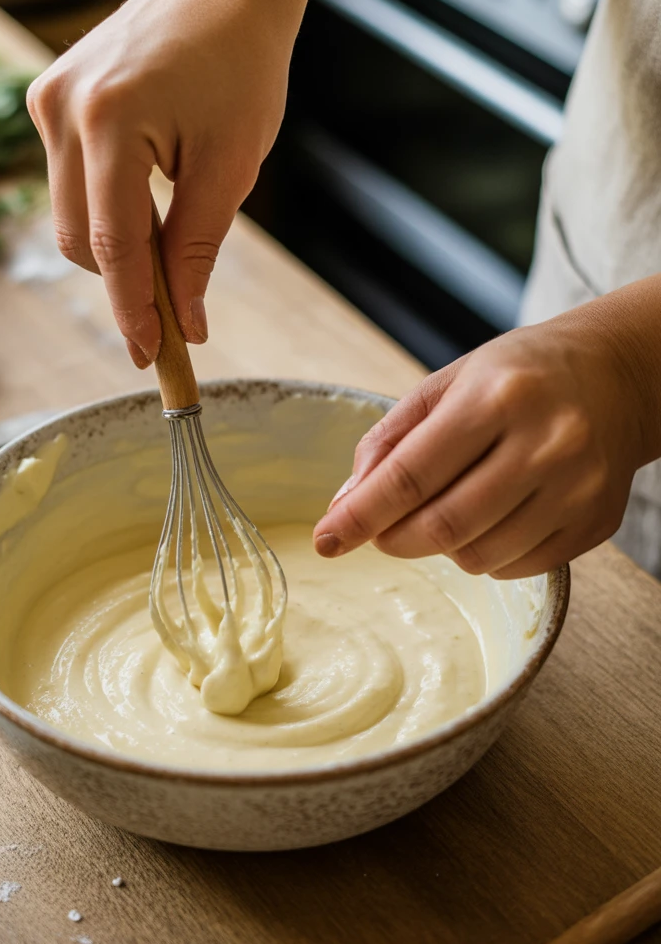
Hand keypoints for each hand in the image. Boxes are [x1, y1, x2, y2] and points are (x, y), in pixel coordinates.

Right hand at [27, 0, 329, 366]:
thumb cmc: (239, 65)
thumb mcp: (231, 165)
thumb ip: (198, 248)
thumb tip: (186, 324)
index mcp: (110, 120)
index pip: (114, 245)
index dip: (135, 310)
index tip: (152, 356)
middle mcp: (64, 109)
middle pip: (79, 240)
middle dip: (124, 285)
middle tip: (173, 318)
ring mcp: (48, 102)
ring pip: (70, 219)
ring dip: (116, 249)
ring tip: (169, 242)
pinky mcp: (48, 100)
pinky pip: (70, 185)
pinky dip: (106, 212)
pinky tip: (145, 202)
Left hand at [313, 305, 655, 577]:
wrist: (619, 375)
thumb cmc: (518, 377)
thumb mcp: (447, 384)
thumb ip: (391, 439)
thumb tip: (347, 503)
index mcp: (497, 396)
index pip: (409, 476)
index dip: (360, 516)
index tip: (326, 541)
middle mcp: (545, 442)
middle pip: (443, 527)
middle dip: (393, 539)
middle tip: (380, 530)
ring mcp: (577, 488)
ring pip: (479, 557)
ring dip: (441, 547)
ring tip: (449, 508)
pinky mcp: (595, 523)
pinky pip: (517, 568)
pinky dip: (485, 554)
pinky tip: (491, 517)